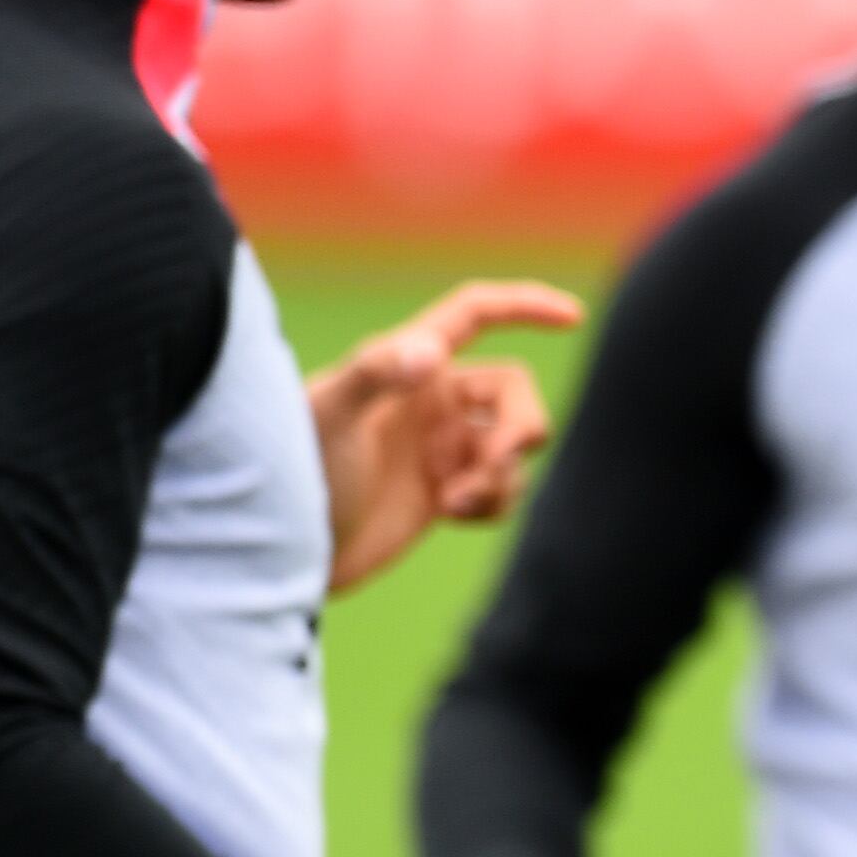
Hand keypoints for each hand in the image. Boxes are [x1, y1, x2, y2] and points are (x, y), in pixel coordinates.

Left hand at [309, 280, 582, 593]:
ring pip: (516, 448)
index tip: (573, 317)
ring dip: (502, 477)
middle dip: (523, 427)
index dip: (526, 306)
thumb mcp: (328, 417)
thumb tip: (432, 354)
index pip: (476, 314)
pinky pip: (503, 489)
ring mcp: (442, 448)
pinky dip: (493, 503)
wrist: (283, 550)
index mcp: (408, 364)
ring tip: (455, 503)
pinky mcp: (448, 494)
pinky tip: (452, 515)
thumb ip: (377, 374)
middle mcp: (432, 399)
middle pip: (517, 393)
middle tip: (498, 462)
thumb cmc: (290, 473)